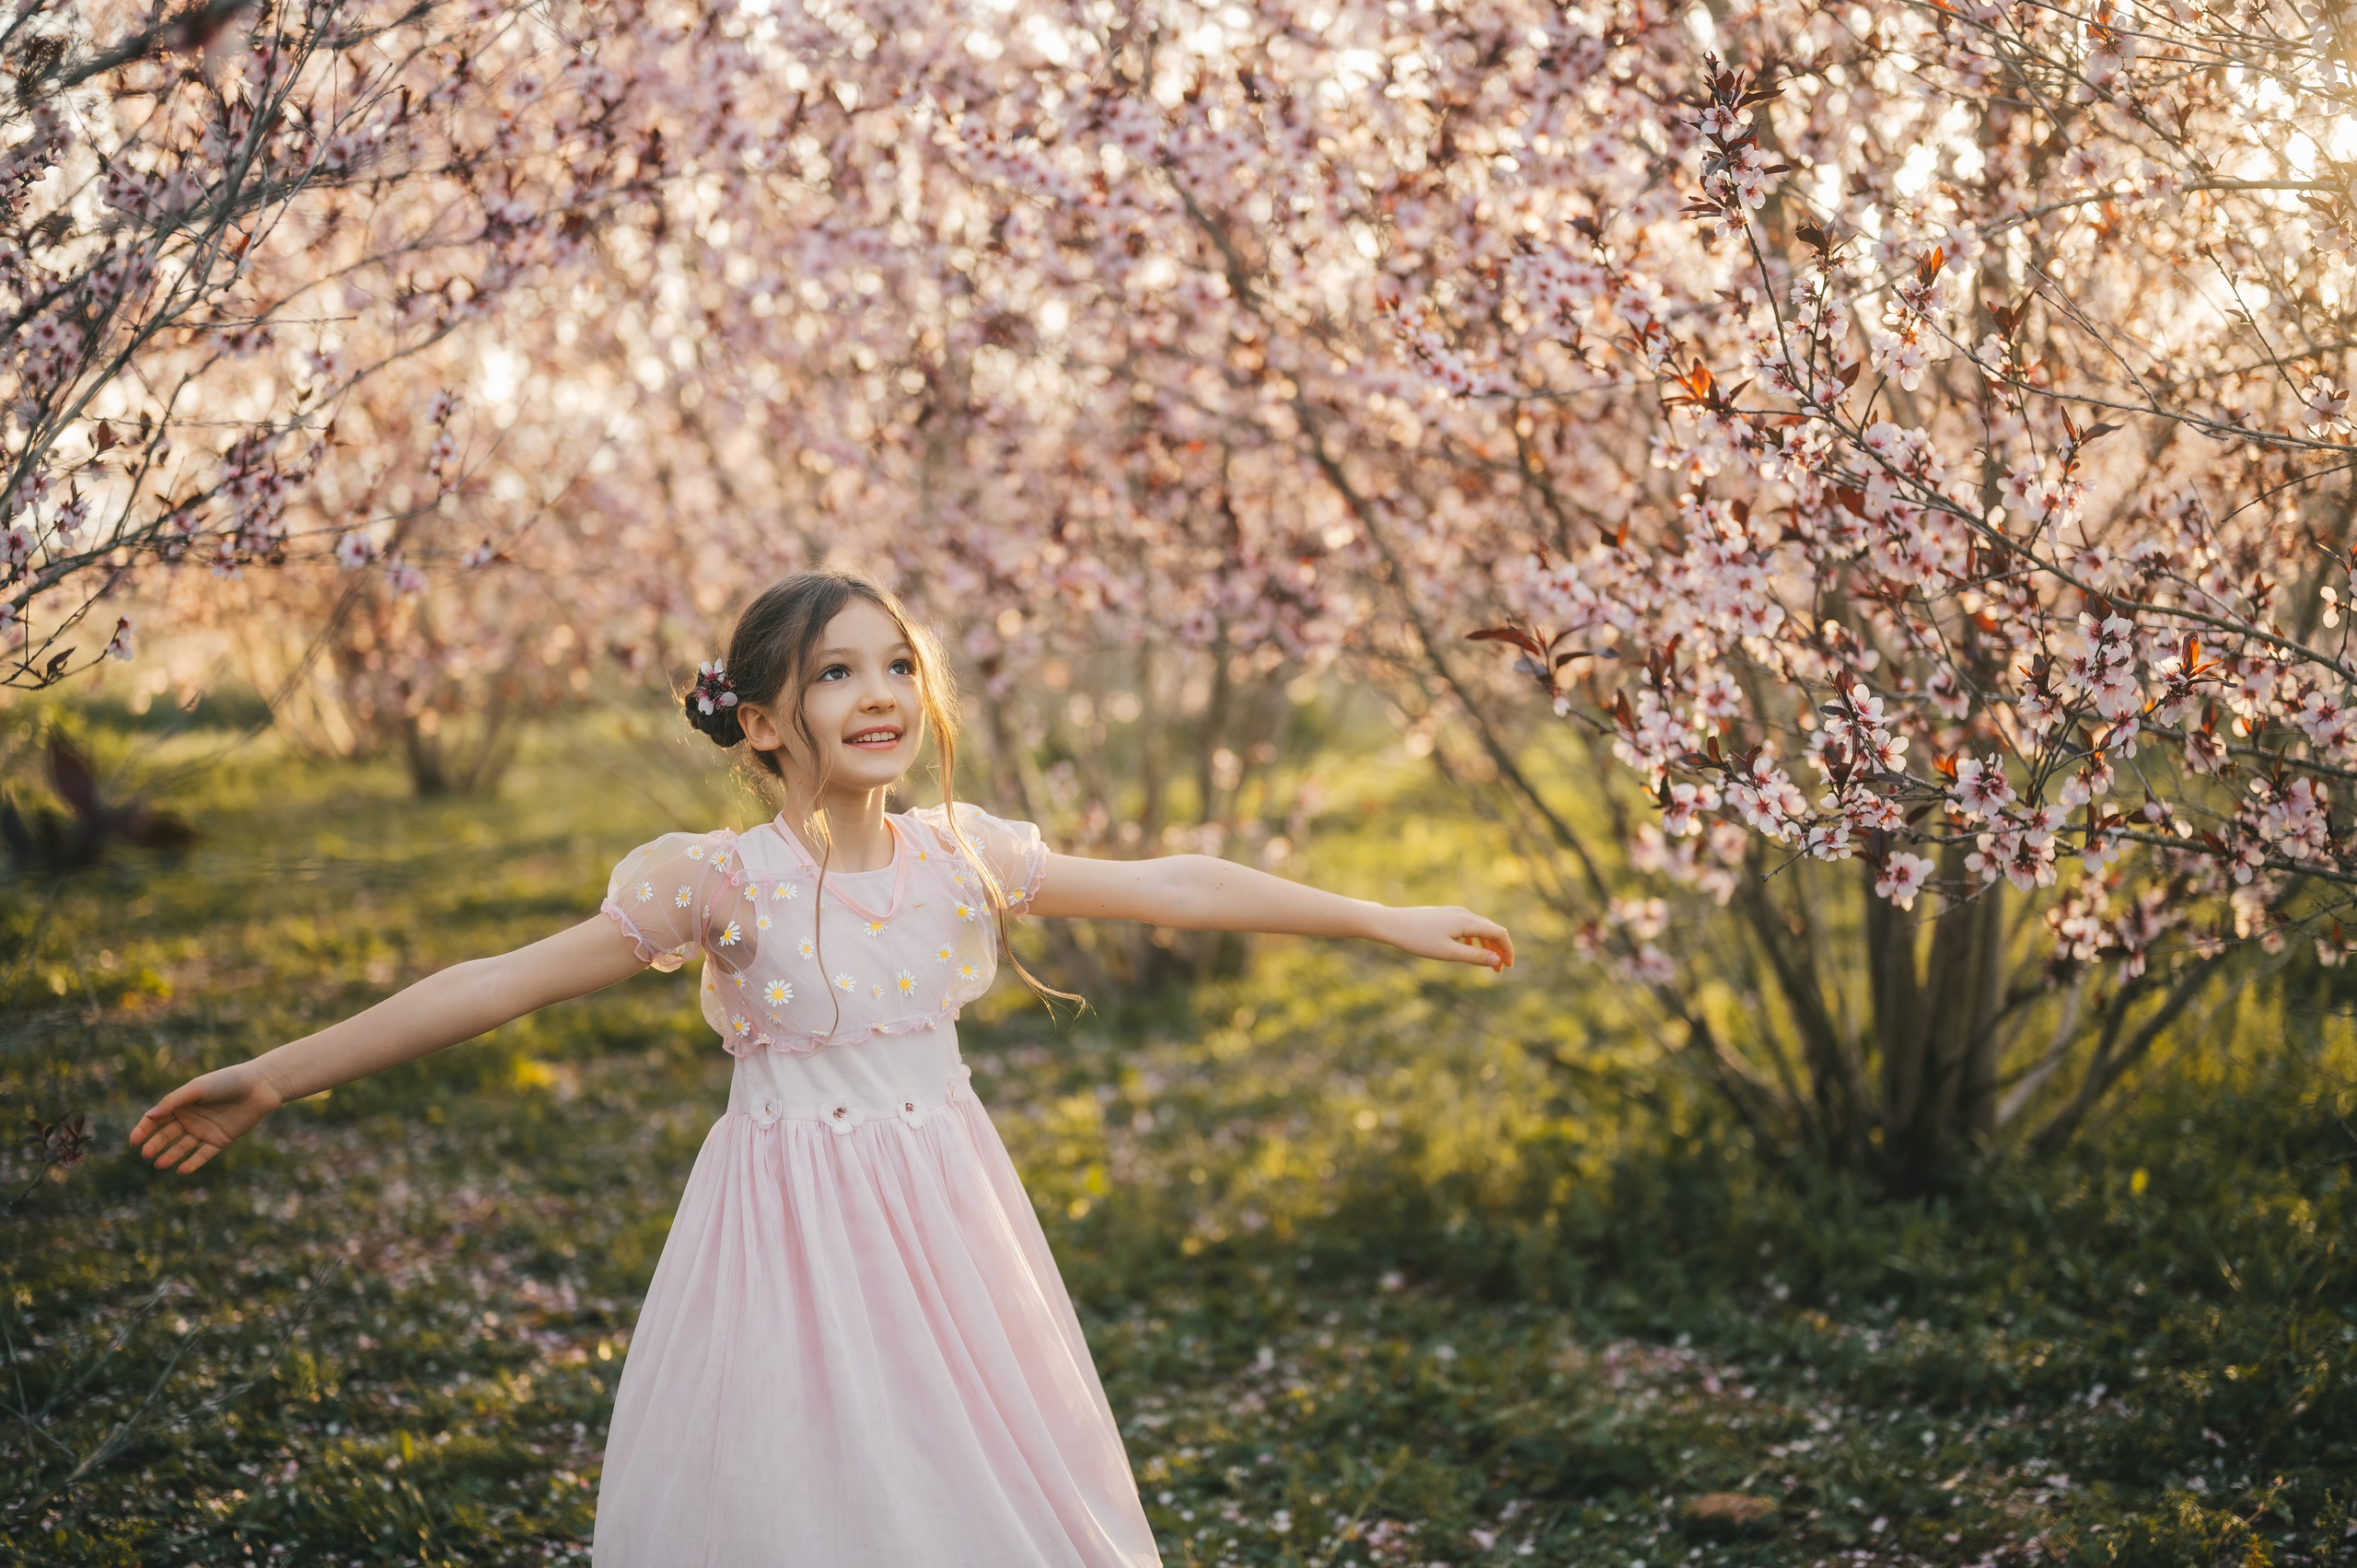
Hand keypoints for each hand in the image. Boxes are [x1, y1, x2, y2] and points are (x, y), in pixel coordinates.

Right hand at [128, 1061, 285, 1173]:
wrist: (260, 1087)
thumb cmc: (226, 1082)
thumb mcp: (197, 1089)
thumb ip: (173, 1102)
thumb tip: (149, 1115)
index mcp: (181, 1104)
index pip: (156, 1120)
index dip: (143, 1130)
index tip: (134, 1141)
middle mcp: (191, 1118)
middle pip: (167, 1135)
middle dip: (155, 1145)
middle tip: (147, 1154)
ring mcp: (205, 1130)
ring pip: (182, 1147)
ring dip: (171, 1156)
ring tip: (160, 1164)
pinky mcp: (220, 1139)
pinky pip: (203, 1154)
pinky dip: (193, 1162)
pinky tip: (182, 1170)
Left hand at [1379, 906, 1514, 971]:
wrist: (1393, 924)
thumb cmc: (1418, 940)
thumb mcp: (1448, 952)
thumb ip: (1474, 956)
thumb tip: (1497, 960)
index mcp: (1467, 921)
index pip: (1499, 932)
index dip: (1507, 949)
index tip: (1508, 967)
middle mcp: (1463, 913)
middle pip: (1491, 929)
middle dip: (1499, 949)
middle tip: (1499, 969)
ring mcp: (1454, 912)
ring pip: (1479, 927)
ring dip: (1486, 944)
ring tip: (1487, 961)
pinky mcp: (1445, 915)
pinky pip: (1467, 926)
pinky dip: (1474, 939)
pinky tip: (1468, 949)